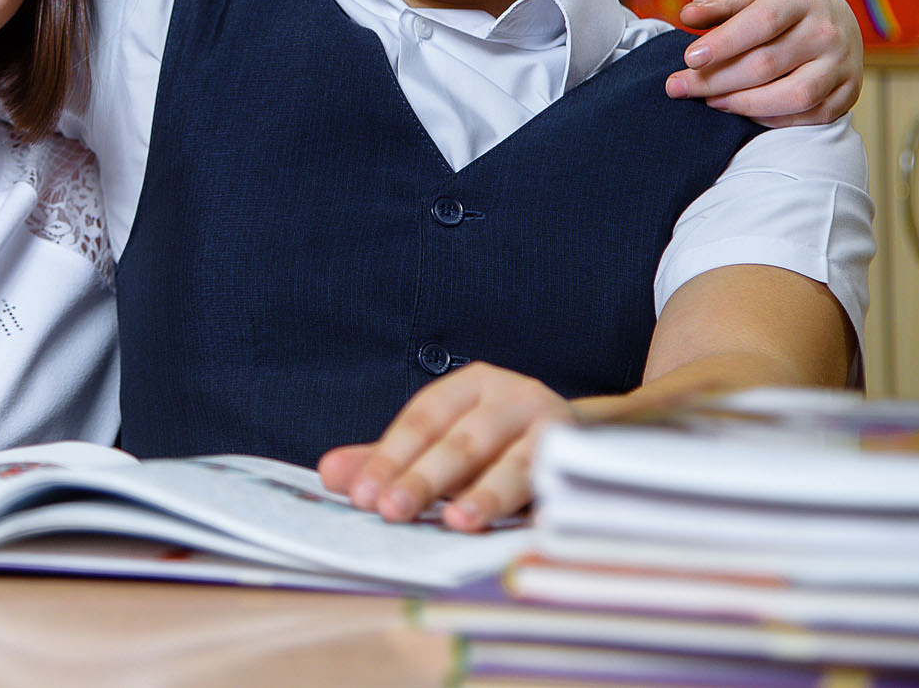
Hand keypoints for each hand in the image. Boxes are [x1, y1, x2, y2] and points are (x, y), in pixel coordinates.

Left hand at [318, 363, 573, 531]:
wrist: (588, 439)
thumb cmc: (498, 444)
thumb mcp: (441, 443)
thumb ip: (388, 459)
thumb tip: (330, 474)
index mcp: (471, 386)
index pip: (423, 419)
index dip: (390, 456)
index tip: (361, 496)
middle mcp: (513, 396)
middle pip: (462, 440)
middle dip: (425, 478)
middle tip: (391, 511)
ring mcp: (553, 427)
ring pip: (515, 462)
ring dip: (486, 494)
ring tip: (457, 523)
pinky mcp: (584, 462)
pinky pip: (558, 485)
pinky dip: (540, 508)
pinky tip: (523, 532)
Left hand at [663, 0, 861, 126]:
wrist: (838, 18)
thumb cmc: (783, 6)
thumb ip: (720, 3)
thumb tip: (687, 15)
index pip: (761, 23)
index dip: (724, 43)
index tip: (689, 58)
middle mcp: (826, 31)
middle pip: (767, 64)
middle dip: (716, 80)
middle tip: (678, 87)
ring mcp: (842, 65)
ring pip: (792, 96)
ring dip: (742, 104)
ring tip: (709, 101)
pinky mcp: (848, 93)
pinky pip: (808, 115)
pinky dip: (771, 119)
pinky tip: (741, 111)